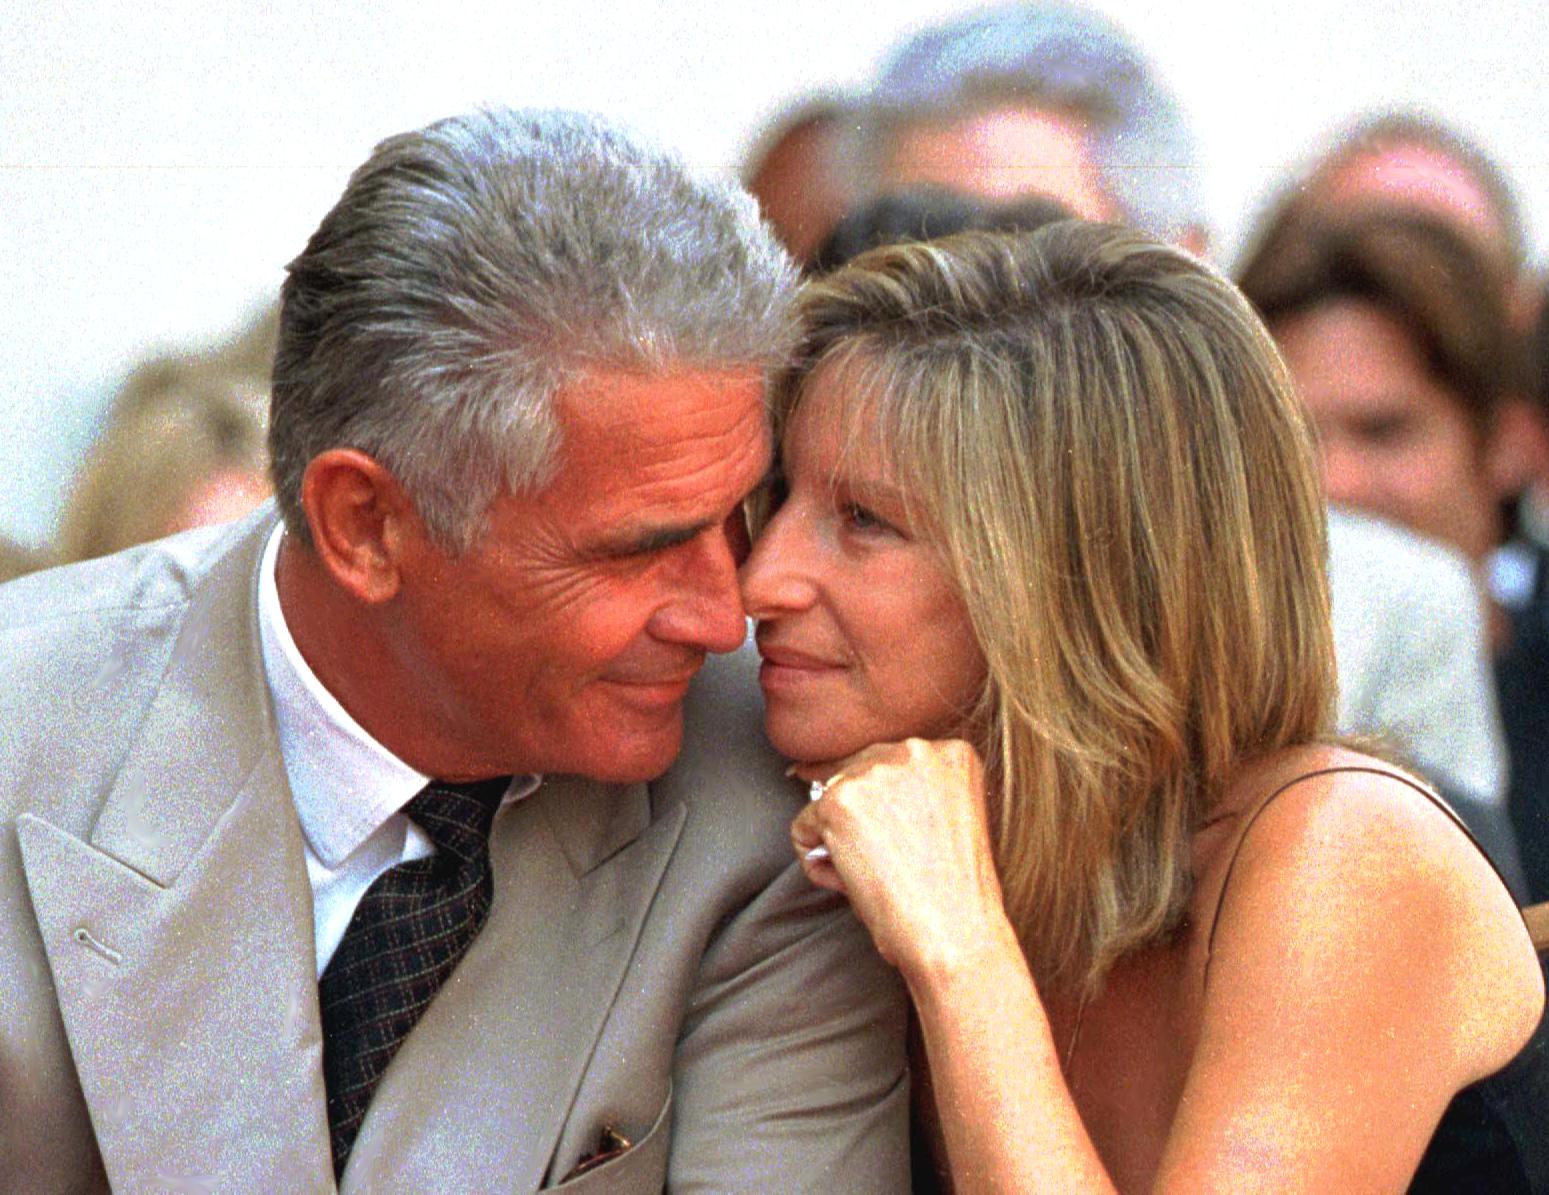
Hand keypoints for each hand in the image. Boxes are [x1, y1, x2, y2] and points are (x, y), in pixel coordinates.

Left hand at [790, 738, 1011, 981]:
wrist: (956, 935)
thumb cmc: (954, 896)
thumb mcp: (948, 822)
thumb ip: (911, 794)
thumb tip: (836, 785)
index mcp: (952, 754)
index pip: (890, 760)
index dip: (875, 801)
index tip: (872, 826)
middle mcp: (915, 751)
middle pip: (853, 771)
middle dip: (853, 817)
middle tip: (876, 864)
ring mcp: (874, 773)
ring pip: (826, 799)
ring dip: (837, 842)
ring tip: (872, 879)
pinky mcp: (838, 802)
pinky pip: (803, 830)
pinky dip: (817, 864)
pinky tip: (852, 886)